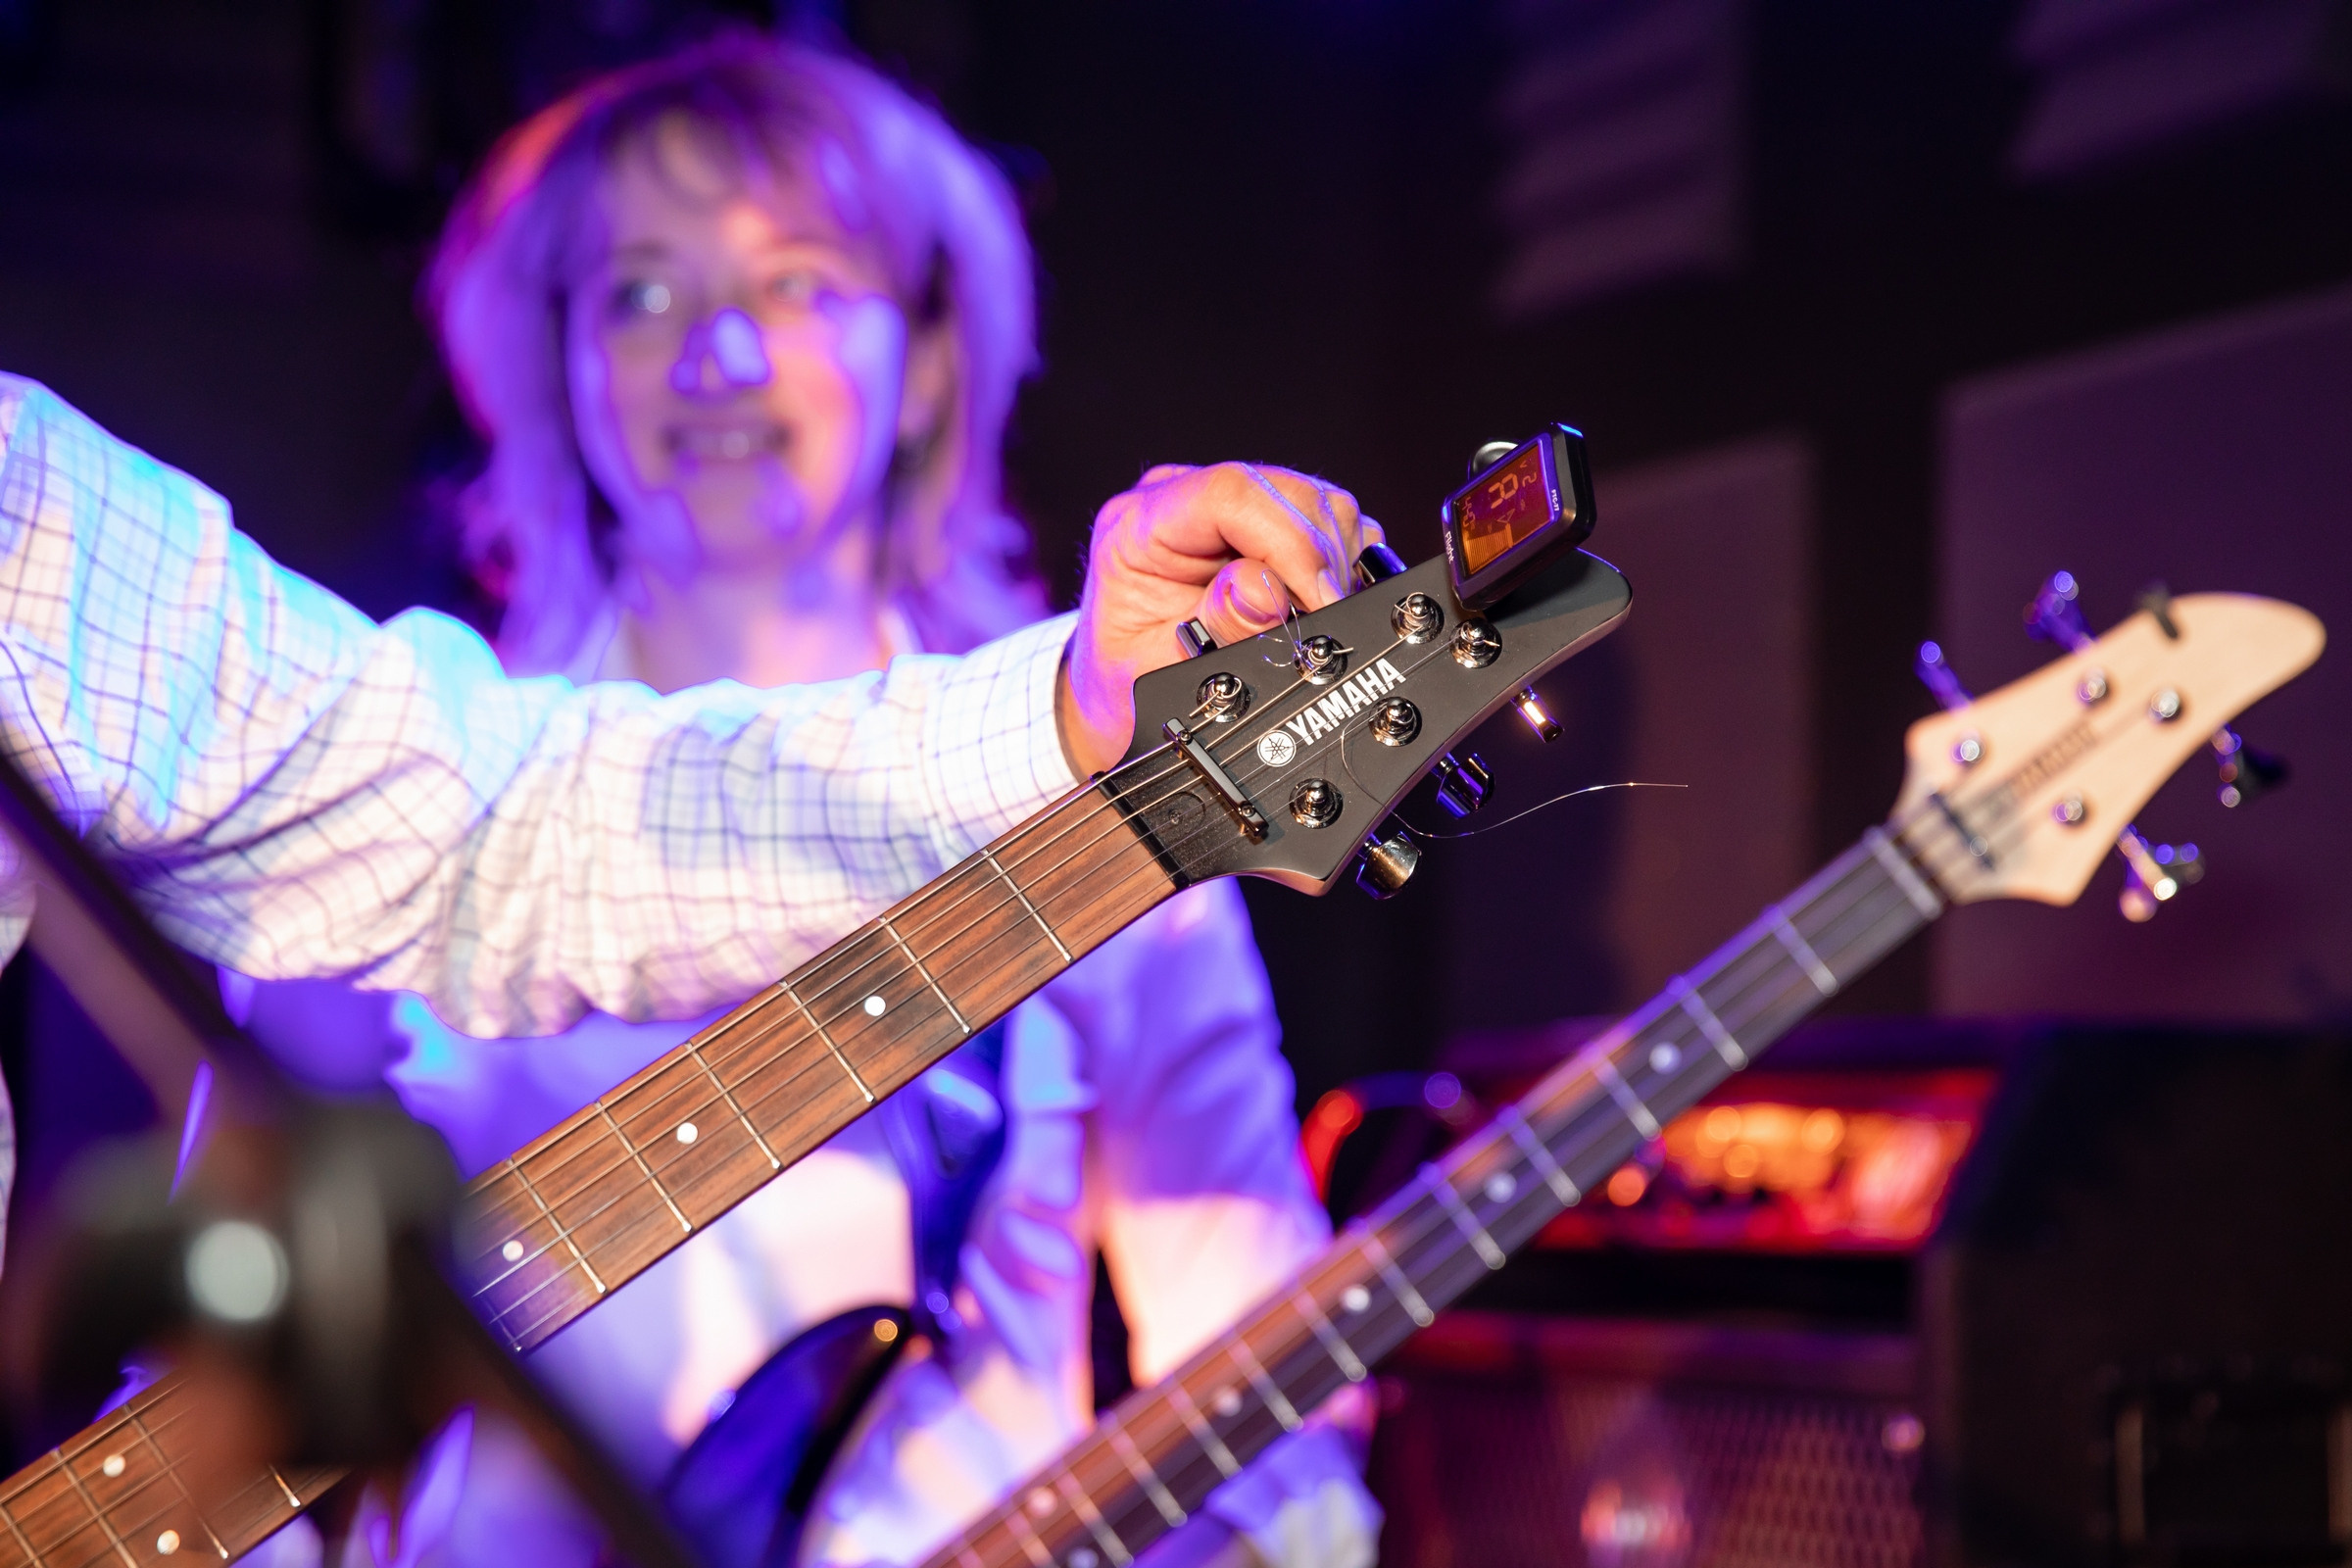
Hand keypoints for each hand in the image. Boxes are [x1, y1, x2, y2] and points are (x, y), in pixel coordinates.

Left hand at [1057, 462, 1379, 775]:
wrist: (1122, 691)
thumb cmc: (1126, 681)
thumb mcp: (1157, 671)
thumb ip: (1214, 629)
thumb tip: (1267, 591)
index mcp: (1139, 527)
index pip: (1230, 494)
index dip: (1290, 543)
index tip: (1318, 601)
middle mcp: (1184, 501)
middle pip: (1287, 494)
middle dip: (1319, 564)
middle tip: (1321, 627)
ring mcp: (1230, 508)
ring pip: (1318, 505)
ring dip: (1334, 566)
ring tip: (1312, 622)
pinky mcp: (1268, 523)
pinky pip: (1331, 526)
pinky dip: (1341, 568)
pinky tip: (1318, 607)